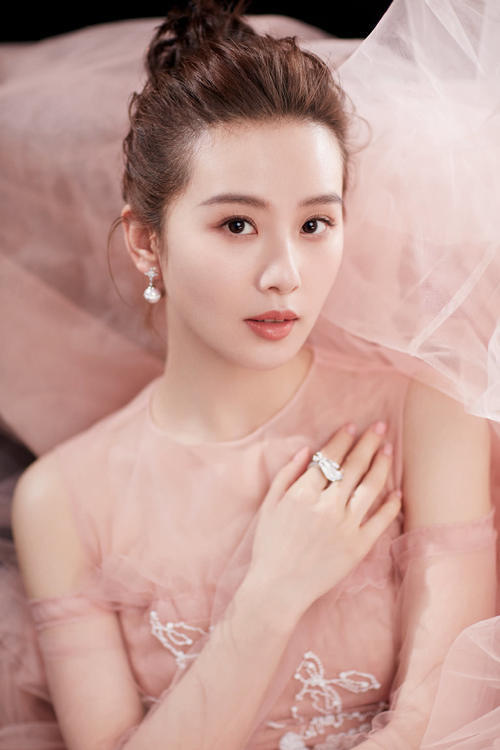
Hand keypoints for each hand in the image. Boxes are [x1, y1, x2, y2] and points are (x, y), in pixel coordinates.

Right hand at [246, 422, 401, 619]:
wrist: (278, 588)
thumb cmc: (269, 546)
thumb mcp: (269, 506)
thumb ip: (287, 475)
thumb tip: (305, 450)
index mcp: (304, 493)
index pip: (329, 457)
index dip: (342, 439)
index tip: (352, 426)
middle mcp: (328, 505)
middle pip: (354, 466)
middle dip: (368, 442)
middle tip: (380, 426)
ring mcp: (346, 526)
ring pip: (370, 487)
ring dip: (381, 464)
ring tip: (388, 449)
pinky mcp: (359, 546)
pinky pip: (381, 520)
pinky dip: (391, 504)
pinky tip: (396, 491)